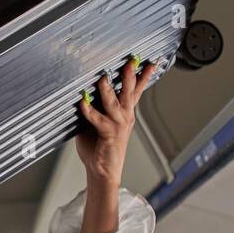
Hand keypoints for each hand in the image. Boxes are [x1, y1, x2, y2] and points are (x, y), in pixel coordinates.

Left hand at [76, 57, 156, 182]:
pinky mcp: (108, 134)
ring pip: (115, 103)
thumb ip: (95, 106)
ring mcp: (118, 125)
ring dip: (108, 90)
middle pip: (129, 92)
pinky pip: (98, 119)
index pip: (137, 90)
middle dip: (131, 76)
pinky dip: (89, 111)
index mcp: (125, 112)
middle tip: (131, 61)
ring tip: (103, 78)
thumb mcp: (98, 121)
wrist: (103, 170)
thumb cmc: (99, 146)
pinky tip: (82, 102)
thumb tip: (84, 90)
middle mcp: (125, 117)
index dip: (144, 76)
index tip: (151, 62)